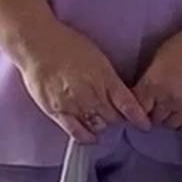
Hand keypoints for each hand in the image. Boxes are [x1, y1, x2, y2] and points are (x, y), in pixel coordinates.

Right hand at [14, 25, 149, 141]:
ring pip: (97, 127)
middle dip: (118, 119)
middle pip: (114, 119)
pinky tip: (90, 136)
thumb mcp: (97, 57)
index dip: (138, 118)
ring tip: (101, 120)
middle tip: (117, 117)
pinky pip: (76, 132)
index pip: (128, 105)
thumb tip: (120, 94)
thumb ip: (109, 79)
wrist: (37, 44)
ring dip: (103, 126)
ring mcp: (74, 105)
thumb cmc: (66, 44)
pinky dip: (86, 137)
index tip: (144, 124)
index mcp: (105, 78)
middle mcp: (92, 94)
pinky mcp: (57, 112)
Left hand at [131, 26, 181, 136]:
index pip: (137, 108)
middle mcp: (169, 99)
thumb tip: (140, 99)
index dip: (139, 107)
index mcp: (154, 84)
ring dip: (170, 119)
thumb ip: (148, 81)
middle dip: (155, 112)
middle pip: (154, 119)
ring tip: (177, 105)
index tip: (145, 104)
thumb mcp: (158, 59)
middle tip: (163, 102)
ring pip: (170, 126)